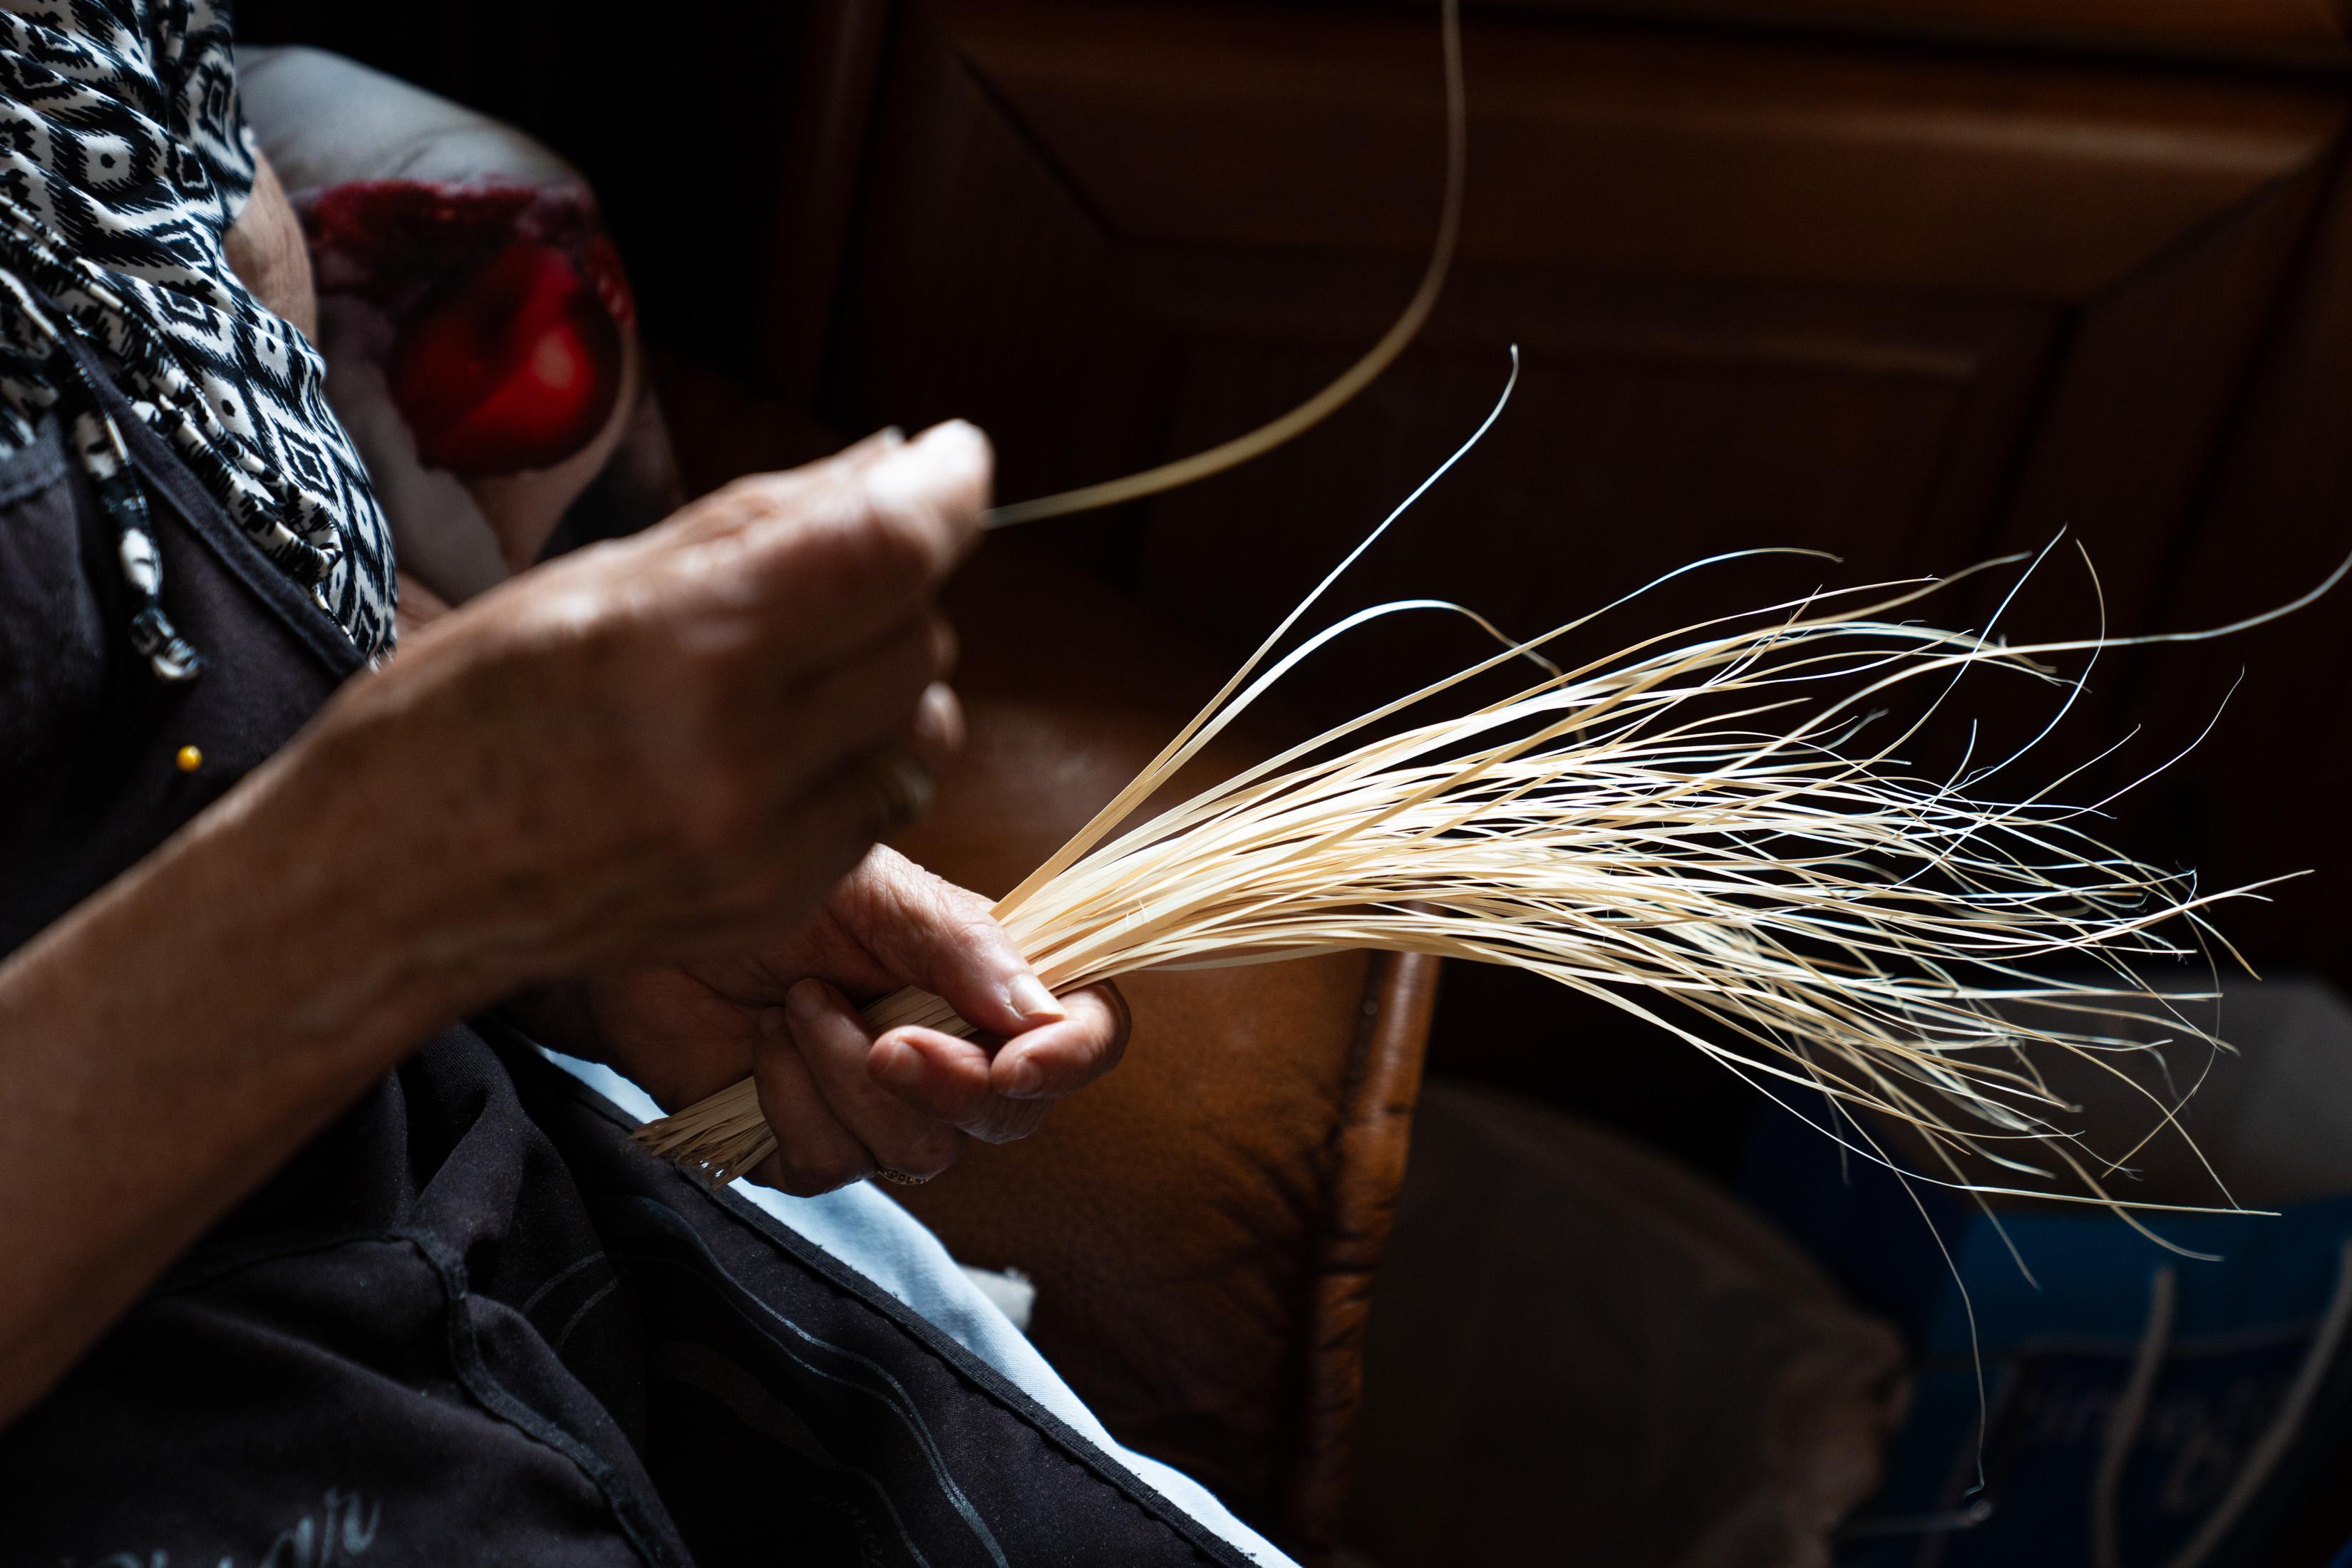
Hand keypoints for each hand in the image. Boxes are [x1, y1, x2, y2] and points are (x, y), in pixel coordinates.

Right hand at [300, 420, 990, 1005]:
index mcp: (684, 651)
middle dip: (893, 579)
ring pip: (922, 718)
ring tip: (784, 664)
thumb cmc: (464, 707)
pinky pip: (885, 799)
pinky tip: (772, 744)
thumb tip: (893, 460)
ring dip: (885, 671)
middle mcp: (742, 759)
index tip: (955, 454)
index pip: (887, 549)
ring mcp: (768, 847)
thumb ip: (760, 521)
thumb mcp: (594, 577)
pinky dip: (859, 753)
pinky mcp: (780, 901)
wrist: (387, 882)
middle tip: (819, 567)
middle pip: (917, 630)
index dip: (945, 486)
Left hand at [561, 846, 1129, 1194]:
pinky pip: (832, 1163)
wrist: (646, 920)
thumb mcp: (873, 888)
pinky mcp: (811, 1149)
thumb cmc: (767, 887)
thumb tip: (1043, 1012)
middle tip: (887, 1039)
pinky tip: (762, 1043)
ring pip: (921, 1150)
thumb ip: (962, 943)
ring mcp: (884, 1110)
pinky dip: (790, 1098)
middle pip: (1012, 1115)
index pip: (1087, 1031)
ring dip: (849, 1075)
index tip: (1019, 1060)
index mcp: (990, 977)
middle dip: (953, 1085)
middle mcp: (953, 1051)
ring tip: (798, 1001)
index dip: (1075, 1056)